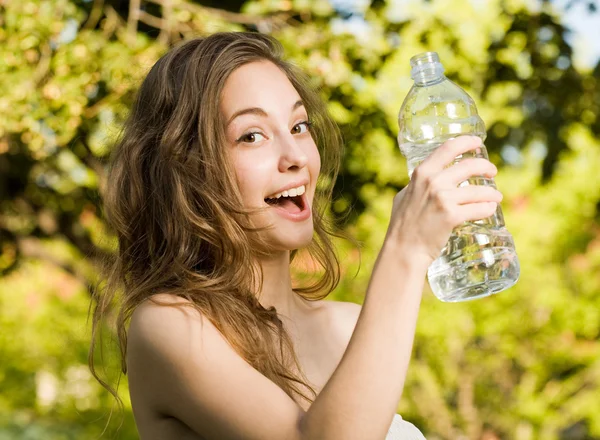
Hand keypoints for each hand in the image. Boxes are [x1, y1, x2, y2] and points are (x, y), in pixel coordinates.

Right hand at [386, 136, 501, 266]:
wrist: (403, 248)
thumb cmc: (402, 224)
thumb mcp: (405, 196)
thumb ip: (417, 185)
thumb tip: (428, 179)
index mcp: (422, 173)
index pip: (448, 148)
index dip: (466, 142)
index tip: (477, 142)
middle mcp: (433, 182)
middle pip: (470, 165)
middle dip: (486, 166)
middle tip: (492, 172)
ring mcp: (443, 198)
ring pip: (479, 190)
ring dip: (491, 193)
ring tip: (496, 197)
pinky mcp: (452, 216)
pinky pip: (479, 209)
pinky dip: (488, 208)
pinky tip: (490, 209)